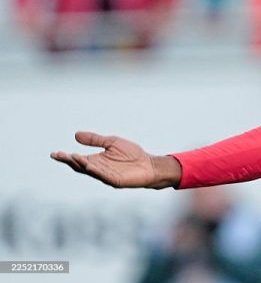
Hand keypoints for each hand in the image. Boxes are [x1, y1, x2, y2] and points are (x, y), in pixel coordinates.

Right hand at [51, 131, 180, 188]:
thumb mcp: (112, 142)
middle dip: (69, 160)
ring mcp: (106, 176)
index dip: (66, 157)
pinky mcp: (115, 180)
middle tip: (58, 155)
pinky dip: (95, 171)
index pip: (77, 159)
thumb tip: (75, 135)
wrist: (150, 164)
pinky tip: (89, 165)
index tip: (54, 153)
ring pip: (89, 171)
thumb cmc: (132, 154)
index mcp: (96, 160)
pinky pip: (103, 176)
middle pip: (79, 166)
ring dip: (81, 164)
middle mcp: (98, 169)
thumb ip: (95, 139)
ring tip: (71, 156)